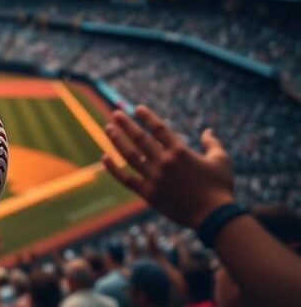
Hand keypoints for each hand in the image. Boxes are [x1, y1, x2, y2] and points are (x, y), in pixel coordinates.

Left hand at [102, 105, 234, 227]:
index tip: (137, 108)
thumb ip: (213, 143)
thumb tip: (208, 130)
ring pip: (130, 155)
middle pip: (140, 138)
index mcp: (180, 151)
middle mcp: (164, 162)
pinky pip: (126, 179)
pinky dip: (113, 169)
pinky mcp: (148, 193)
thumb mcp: (222, 161)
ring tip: (108, 128)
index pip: (158, 128)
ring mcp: (154, 178)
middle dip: (126, 124)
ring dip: (117, 140)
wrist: (214, 217)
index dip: (147, 117)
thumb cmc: (221, 188)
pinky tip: (104, 158)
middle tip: (116, 114)